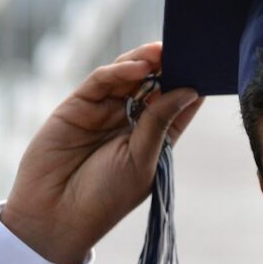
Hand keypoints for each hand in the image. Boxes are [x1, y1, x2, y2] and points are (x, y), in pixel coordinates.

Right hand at [1, 42, 203, 263]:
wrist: (54, 216)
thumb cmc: (105, 197)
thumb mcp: (141, 161)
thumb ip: (160, 123)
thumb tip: (189, 91)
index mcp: (153, 139)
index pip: (177, 105)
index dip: (191, 85)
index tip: (208, 65)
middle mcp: (129, 123)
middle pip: (153, 84)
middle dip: (168, 66)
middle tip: (185, 47)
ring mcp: (103, 112)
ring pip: (127, 77)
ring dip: (145, 62)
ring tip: (163, 50)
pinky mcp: (77, 106)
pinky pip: (101, 81)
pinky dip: (119, 71)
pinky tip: (137, 67)